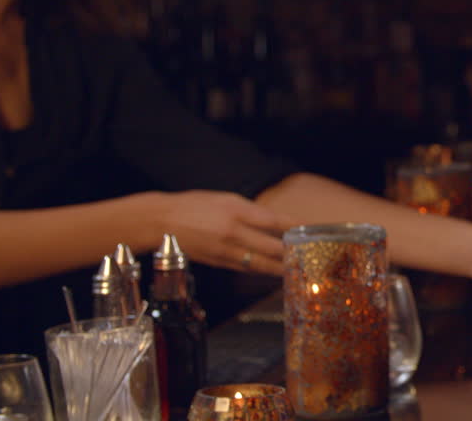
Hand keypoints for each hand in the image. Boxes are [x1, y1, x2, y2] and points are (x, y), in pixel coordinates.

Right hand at [149, 190, 296, 276]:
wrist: (161, 221)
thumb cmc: (194, 205)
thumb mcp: (225, 199)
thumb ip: (250, 211)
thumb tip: (274, 221)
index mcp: (235, 210)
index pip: (272, 220)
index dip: (293, 227)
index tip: (309, 231)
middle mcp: (232, 232)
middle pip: (270, 247)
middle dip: (291, 253)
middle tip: (310, 255)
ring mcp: (225, 250)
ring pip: (260, 263)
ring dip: (280, 267)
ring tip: (298, 269)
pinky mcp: (218, 263)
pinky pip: (245, 268)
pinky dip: (262, 271)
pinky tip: (274, 272)